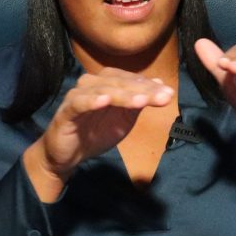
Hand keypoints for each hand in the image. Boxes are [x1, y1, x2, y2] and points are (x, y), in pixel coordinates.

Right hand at [23, 68, 173, 201]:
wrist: (68, 155)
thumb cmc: (95, 134)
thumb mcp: (123, 120)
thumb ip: (138, 102)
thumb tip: (159, 84)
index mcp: (107, 84)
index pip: (130, 80)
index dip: (150, 86)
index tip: (169, 94)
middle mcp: (92, 84)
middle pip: (119, 83)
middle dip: (142, 90)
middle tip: (162, 96)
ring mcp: (78, 96)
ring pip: (103, 90)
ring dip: (123, 95)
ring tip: (141, 101)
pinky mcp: (66, 111)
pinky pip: (79, 103)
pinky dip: (92, 101)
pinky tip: (105, 101)